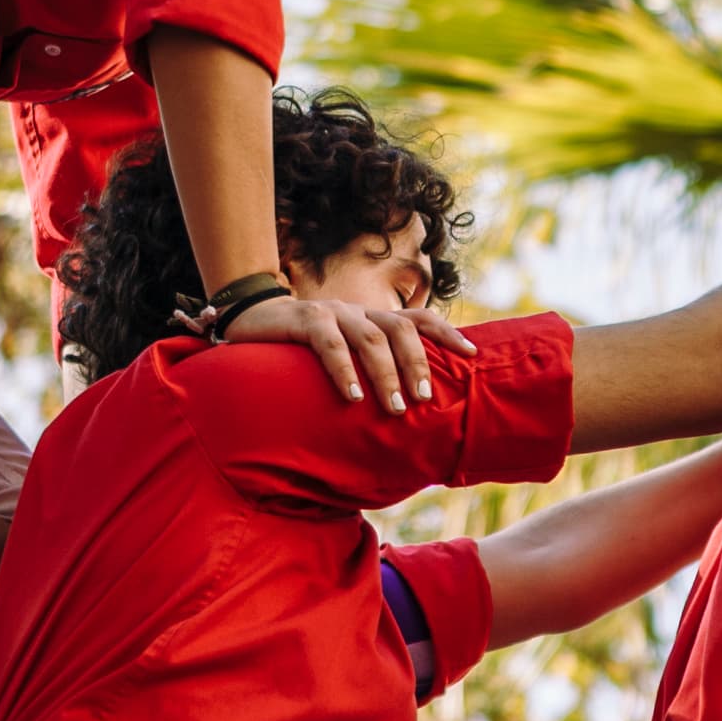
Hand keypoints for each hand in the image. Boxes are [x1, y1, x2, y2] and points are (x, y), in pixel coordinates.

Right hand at [219, 292, 471, 414]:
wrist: (250, 320)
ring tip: (395, 407)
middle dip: (417, 364)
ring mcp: (333, 313)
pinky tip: (352, 396)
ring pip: (370, 338)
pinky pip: (329, 343)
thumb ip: (366, 368)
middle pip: (400, 329)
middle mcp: (358, 312)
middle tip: (425, 399)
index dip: (446, 333)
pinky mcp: (305, 319)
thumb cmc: (301, 349)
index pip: (418, 319)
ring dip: (386, 374)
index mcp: (371, 319)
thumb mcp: (340, 354)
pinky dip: (344, 369)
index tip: (471, 354)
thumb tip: (401, 409)